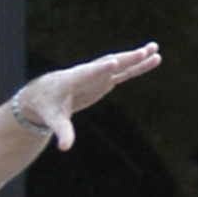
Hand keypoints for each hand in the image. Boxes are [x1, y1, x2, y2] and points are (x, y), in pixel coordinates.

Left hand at [17, 42, 160, 150]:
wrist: (43, 95)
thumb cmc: (46, 106)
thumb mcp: (52, 120)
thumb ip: (62, 132)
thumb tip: (65, 147)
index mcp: (71, 80)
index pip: (87, 74)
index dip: (99, 70)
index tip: (112, 63)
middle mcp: (86, 73)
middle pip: (107, 64)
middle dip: (124, 59)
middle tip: (142, 51)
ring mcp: (96, 76)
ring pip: (118, 64)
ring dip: (136, 57)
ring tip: (155, 48)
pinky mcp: (103, 80)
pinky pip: (123, 72)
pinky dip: (137, 67)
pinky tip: (152, 59)